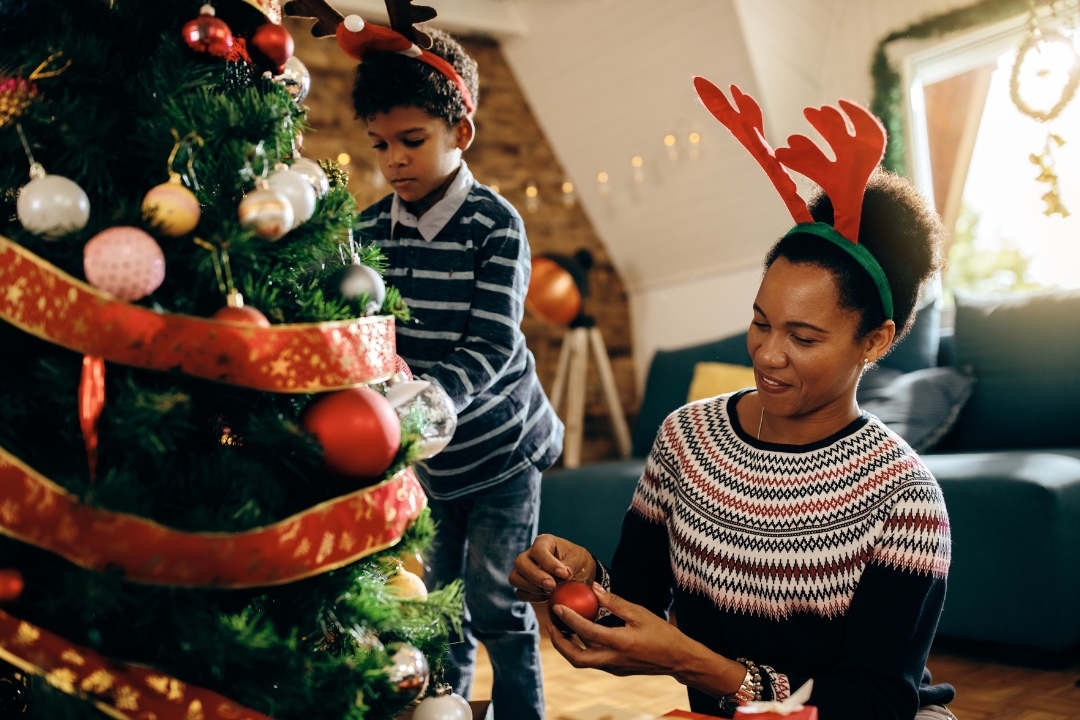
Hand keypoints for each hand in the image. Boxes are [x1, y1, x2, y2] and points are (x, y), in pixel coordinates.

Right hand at [509, 534, 594, 602]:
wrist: (580, 575)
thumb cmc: (579, 562)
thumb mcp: (580, 560)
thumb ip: (571, 565)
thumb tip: (564, 574)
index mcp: (544, 542)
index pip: (539, 550)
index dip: (549, 563)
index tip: (564, 574)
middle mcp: (530, 554)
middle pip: (520, 563)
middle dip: (536, 576)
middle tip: (552, 585)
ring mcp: (525, 570)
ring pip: (515, 578)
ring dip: (531, 587)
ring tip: (550, 591)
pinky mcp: (525, 585)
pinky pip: (520, 593)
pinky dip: (532, 597)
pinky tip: (547, 597)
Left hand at [547, 583, 745, 697]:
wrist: (678, 659)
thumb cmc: (662, 633)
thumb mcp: (639, 613)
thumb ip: (614, 602)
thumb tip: (593, 588)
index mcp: (620, 643)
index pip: (587, 632)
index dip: (569, 619)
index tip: (558, 607)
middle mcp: (613, 659)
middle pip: (576, 658)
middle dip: (559, 643)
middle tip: (552, 625)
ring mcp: (614, 668)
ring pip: (582, 662)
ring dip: (569, 647)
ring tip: (562, 629)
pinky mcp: (616, 670)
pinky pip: (593, 661)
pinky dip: (582, 649)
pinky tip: (581, 635)